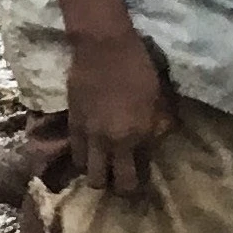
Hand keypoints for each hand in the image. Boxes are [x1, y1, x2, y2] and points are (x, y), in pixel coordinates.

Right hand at [63, 26, 173, 194]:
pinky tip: (91, 151)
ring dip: (97, 173)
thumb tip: (156, 142)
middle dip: (116, 186)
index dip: (138, 184)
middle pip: (108, 183)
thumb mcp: (160, 97)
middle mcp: (109, 142)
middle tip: (122, 178)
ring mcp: (87, 135)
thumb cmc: (138, 67)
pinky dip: (83, 157)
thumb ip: (160, 125)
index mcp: (135, 137)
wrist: (103, 47)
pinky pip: (75, 153)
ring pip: (88, 173)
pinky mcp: (72, 124)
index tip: (141, 182)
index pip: (134, 177)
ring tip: (105, 165)